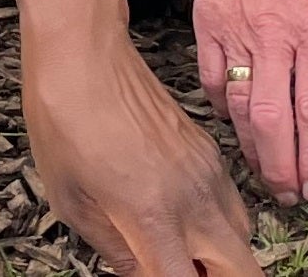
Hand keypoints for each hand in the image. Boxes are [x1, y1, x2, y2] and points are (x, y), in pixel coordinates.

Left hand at [24, 21, 264, 274]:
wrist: (83, 53)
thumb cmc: (64, 118)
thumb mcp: (71, 201)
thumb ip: (116, 250)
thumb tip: (140, 275)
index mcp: (153, 216)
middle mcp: (193, 198)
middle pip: (243, 269)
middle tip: (180, 270)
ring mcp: (208, 172)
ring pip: (243, 239)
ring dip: (220, 256)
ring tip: (180, 254)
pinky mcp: (211, 151)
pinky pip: (233, 204)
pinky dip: (217, 224)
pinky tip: (181, 221)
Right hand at [192, 0, 307, 207]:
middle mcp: (276, 35)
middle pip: (273, 120)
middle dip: (281, 167)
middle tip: (288, 194)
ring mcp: (236, 29)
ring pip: (239, 106)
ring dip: (251, 147)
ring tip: (265, 170)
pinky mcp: (207, 21)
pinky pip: (212, 78)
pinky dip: (222, 107)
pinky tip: (234, 121)